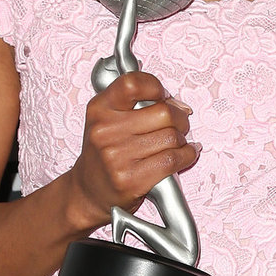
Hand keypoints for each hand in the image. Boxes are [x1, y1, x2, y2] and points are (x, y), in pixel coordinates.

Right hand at [66, 71, 197, 231]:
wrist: (89, 191)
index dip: (156, 88)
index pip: (133, 84)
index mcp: (99, 109)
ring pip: (172, 137)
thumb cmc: (104, 154)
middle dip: (180, 118)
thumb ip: (136, 104)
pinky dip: (187, 155)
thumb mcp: (106, 120)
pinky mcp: (131, 179)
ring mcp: (116, 156)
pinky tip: (184, 155)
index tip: (163, 97)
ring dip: (183, 140)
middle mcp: (105, 131)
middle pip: (164, 112)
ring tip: (178, 143)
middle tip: (179, 124)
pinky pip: (172, 159)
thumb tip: (177, 104)